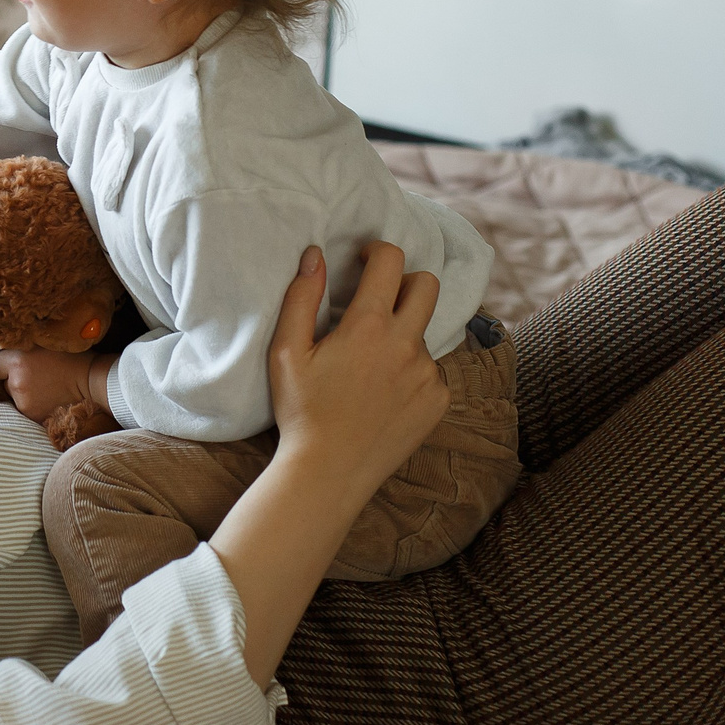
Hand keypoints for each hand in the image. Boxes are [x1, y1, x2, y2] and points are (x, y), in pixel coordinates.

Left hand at [0, 346, 98, 423]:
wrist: (91, 381)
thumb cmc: (70, 357)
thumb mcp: (43, 342)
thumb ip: (21, 346)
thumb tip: (4, 346)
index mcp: (16, 361)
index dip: (5, 364)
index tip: (18, 363)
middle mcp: (16, 383)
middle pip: (4, 382)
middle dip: (15, 378)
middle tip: (37, 373)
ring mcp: (24, 403)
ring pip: (15, 397)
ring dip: (24, 392)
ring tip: (45, 386)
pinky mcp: (33, 416)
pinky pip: (25, 409)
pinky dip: (33, 404)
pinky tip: (48, 397)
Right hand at [208, 243, 447, 687]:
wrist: (328, 474)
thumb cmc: (300, 412)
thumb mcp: (286, 352)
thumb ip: (301, 297)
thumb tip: (315, 254)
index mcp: (369, 326)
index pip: (391, 261)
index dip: (377, 251)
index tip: (364, 261)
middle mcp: (406, 345)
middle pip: (428, 286)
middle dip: (405, 282)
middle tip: (379, 301)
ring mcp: (428, 375)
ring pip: (425, 334)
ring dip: (403, 335)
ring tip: (371, 365)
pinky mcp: (438, 402)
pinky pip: (431, 371)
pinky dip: (411, 372)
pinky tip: (383, 394)